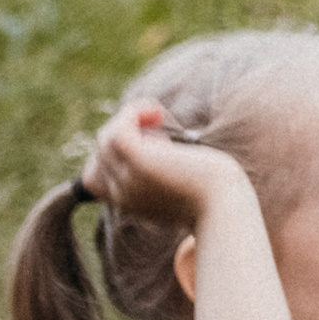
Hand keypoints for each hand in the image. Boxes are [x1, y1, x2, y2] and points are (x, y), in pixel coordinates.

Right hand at [86, 100, 250, 227]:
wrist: (226, 208)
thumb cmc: (214, 194)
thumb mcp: (181, 184)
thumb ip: (163, 172)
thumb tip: (161, 146)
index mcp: (127, 203)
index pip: (92, 179)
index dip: (109, 155)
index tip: (146, 140)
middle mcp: (121, 195)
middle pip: (100, 153)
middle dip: (124, 131)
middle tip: (159, 124)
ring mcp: (128, 180)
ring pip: (105, 139)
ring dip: (129, 117)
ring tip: (159, 115)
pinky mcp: (141, 163)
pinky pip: (117, 131)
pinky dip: (132, 112)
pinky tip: (157, 111)